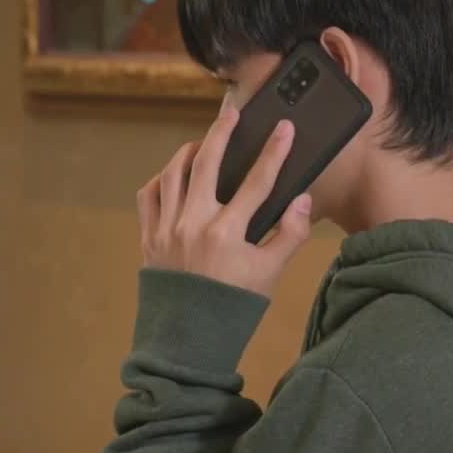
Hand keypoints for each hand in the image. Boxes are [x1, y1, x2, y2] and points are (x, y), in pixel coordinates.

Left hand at [136, 104, 311, 297]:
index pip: (258, 181)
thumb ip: (290, 235)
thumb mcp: (270, 273)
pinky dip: (161, 179)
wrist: (187, 340)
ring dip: (189, 152)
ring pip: (173, 174)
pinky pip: (149, 196)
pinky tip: (173, 175)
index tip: (284, 128)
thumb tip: (303, 201)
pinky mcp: (149, 238)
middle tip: (231, 112)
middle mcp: (194, 224)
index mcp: (228, 232)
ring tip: (203, 142)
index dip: (275, 152)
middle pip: (207, 163)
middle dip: (221, 133)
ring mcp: (167, 229)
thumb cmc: (233, 307)